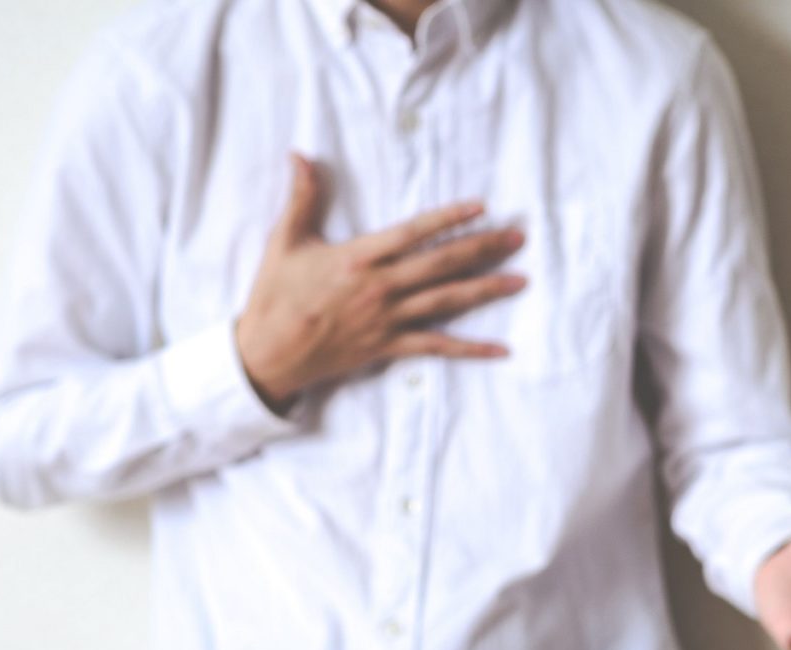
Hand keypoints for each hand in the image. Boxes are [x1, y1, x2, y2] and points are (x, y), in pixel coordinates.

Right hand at [233, 154, 528, 411]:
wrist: (269, 352)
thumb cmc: (275, 295)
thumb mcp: (284, 241)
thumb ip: (301, 198)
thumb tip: (300, 155)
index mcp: (359, 258)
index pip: (413, 232)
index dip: (449, 218)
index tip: (480, 206)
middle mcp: (380, 287)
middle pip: (442, 264)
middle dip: (484, 249)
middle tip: (519, 238)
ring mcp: (388, 319)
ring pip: (447, 302)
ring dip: (487, 290)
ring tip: (521, 280)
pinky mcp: (389, 346)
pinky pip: (437, 348)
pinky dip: (471, 349)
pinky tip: (502, 350)